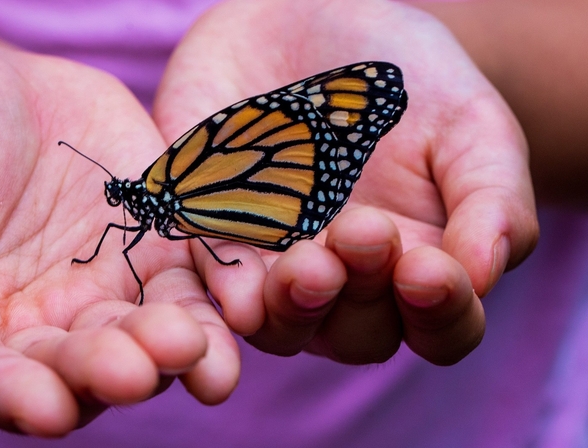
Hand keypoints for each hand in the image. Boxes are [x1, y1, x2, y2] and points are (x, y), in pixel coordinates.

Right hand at [0, 44, 238, 435]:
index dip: (5, 395)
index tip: (42, 406)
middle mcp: (31, 334)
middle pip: (67, 372)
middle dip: (101, 374)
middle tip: (132, 369)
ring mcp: (98, 301)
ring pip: (136, 343)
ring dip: (166, 355)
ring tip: (190, 347)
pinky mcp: (153, 262)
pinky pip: (187, 293)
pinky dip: (213, 309)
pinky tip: (237, 315)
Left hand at [153, 0, 537, 364]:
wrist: (317, 20)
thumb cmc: (409, 80)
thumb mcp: (470, 125)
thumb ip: (491, 199)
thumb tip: (483, 275)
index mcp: (419, 265)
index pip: (442, 327)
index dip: (441, 313)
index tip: (428, 269)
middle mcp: (347, 283)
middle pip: (358, 335)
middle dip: (361, 295)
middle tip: (361, 231)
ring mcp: (277, 267)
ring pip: (283, 326)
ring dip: (294, 307)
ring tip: (306, 264)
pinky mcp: (215, 236)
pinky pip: (213, 281)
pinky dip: (226, 289)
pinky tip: (239, 288)